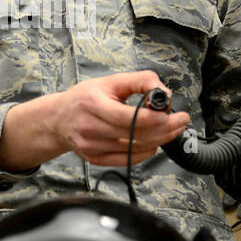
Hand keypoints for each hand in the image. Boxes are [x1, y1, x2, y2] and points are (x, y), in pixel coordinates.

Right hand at [0, 71, 190, 170]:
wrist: (58, 120)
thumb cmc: (85, 98)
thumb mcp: (110, 81)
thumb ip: (139, 81)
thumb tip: (163, 90)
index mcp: (92, 105)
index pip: (128, 117)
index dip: (154, 118)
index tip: (173, 113)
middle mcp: (90, 129)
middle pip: (136, 135)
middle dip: (165, 129)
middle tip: (181, 120)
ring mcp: (92, 147)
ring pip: (135, 149)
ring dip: (160, 139)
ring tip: (173, 128)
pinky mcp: (95, 160)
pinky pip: (128, 160)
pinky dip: (147, 151)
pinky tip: (156, 141)